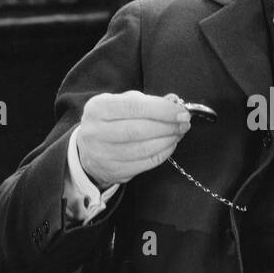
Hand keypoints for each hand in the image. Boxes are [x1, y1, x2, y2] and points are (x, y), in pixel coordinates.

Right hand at [75, 91, 190, 186]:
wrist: (89, 149)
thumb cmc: (111, 121)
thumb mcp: (123, 104)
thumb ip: (148, 101)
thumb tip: (175, 102)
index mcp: (98, 108)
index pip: (135, 107)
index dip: (163, 110)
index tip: (182, 112)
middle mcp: (96, 131)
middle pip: (140, 129)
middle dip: (168, 126)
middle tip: (184, 123)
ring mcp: (103, 154)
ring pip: (144, 149)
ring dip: (168, 140)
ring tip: (178, 133)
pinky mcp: (114, 171)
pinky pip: (145, 163)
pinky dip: (163, 153)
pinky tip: (170, 145)